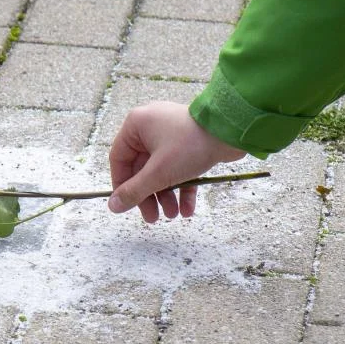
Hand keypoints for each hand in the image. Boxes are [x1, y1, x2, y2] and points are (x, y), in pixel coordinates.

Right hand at [108, 101, 246, 222]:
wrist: (231, 132)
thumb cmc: (191, 145)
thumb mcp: (159, 173)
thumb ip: (134, 191)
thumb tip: (113, 206)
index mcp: (136, 125)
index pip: (120, 160)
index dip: (122, 186)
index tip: (128, 206)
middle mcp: (151, 127)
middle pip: (142, 169)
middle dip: (150, 195)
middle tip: (153, 218)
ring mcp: (171, 134)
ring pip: (162, 170)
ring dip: (166, 195)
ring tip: (173, 215)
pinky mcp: (189, 142)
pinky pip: (179, 168)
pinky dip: (182, 187)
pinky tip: (187, 209)